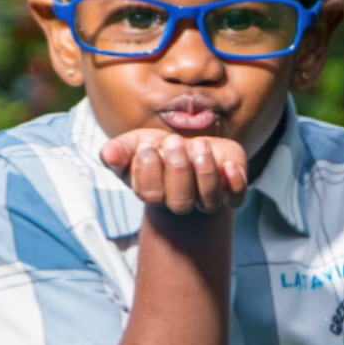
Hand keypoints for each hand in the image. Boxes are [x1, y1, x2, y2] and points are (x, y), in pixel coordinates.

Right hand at [100, 129, 248, 213]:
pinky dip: (234, 182)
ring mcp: (207, 198)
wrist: (189, 149)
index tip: (148, 147)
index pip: (151, 195)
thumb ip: (119, 150)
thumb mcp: (135, 144)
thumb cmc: (158, 149)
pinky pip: (236, 197)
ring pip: (208, 200)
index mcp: (155, 193)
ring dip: (204, 172)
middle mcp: (181, 201)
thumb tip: (107, 153)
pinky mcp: (231, 190)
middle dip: (177, 170)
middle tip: (174, 142)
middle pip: (179, 203)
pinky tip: (226, 164)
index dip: (149, 171)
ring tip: (199, 145)